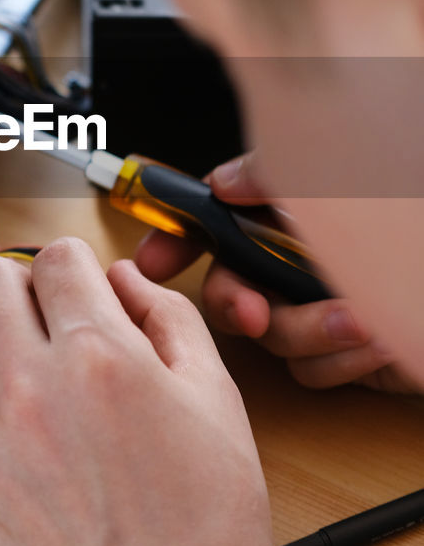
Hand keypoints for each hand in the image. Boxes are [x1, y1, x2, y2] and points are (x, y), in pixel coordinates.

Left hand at [0, 238, 326, 545]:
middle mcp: (28, 388)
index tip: (82, 286)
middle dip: (22, 289)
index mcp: (96, 354)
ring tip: (53, 401)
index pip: (53, 258)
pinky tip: (40, 457)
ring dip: (4, 356)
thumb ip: (166, 314)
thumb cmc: (205, 519)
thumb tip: (121, 280)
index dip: (76, 265)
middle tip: (53, 321)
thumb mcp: (215, 394)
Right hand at [135, 151, 421, 393]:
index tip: (148, 259)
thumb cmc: (410, 208)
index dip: (172, 243)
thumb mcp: (348, 176)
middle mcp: (297, 267)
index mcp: (288, 220)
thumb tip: (228, 180)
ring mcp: (321, 313)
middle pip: (229, 295)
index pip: (212, 229)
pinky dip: (345, 357)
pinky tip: (380, 336)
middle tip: (251, 311)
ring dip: (312, 332)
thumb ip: (279, 173)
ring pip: (274, 342)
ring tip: (360, 315)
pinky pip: (317, 372)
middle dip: (234, 304)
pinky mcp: (350, 356)